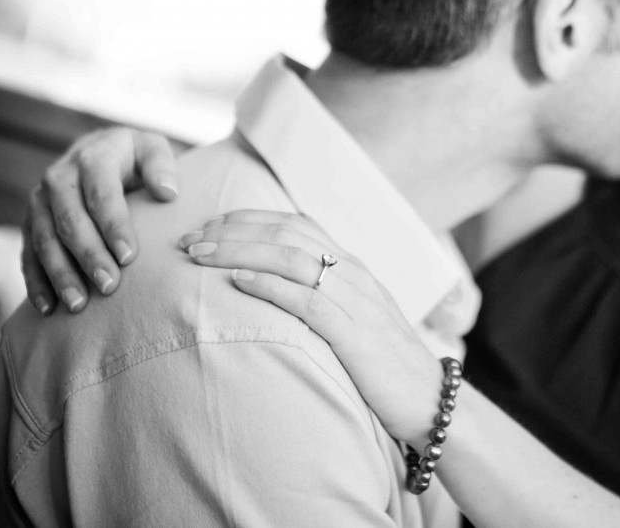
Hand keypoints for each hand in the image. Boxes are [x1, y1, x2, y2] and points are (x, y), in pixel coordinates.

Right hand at [23, 128, 178, 315]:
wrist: (98, 151)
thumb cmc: (134, 157)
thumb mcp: (152, 149)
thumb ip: (161, 165)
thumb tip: (167, 192)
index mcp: (92, 158)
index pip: (101, 194)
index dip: (113, 226)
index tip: (129, 256)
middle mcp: (58, 179)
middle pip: (70, 221)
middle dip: (88, 256)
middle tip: (109, 286)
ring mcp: (39, 202)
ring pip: (45, 241)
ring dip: (61, 274)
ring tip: (79, 305)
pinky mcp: (30, 223)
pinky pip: (28, 254)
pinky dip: (36, 282)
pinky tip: (49, 307)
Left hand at [180, 209, 444, 447]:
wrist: (431, 399)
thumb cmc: (385, 364)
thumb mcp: (354, 319)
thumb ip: (322, 297)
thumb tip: (272, 290)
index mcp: (352, 267)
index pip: (295, 225)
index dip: (248, 220)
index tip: (208, 226)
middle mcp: (354, 274)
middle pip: (287, 233)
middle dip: (232, 231)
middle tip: (189, 240)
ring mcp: (357, 300)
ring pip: (292, 258)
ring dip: (239, 251)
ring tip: (199, 256)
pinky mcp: (356, 333)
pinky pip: (308, 300)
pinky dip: (270, 285)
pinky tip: (238, 281)